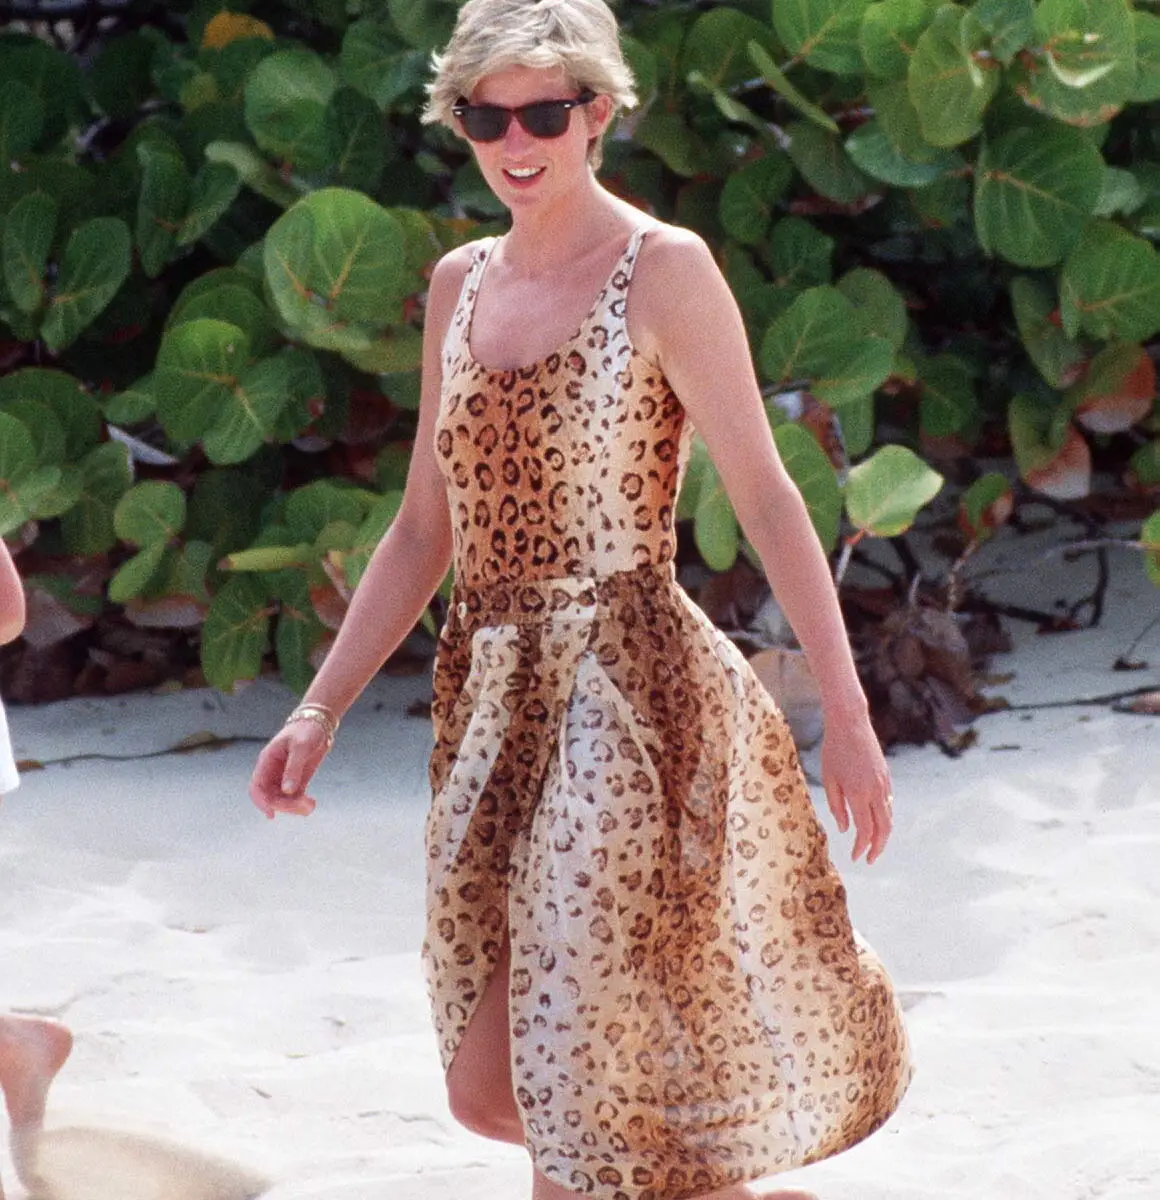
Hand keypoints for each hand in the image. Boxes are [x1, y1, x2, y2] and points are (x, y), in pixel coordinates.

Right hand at [248, 721, 327, 819]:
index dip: (260, 802)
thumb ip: (293, 769)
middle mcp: (273, 771)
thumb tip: (287, 791)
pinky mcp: (297, 780)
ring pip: (282, 800)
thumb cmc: (307, 730)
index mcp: (267, 761)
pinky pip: (294, 797)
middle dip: (284, 805)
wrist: (320, 724)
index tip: (271, 814)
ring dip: (294, 807)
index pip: (256, 786)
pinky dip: (300, 804)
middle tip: (304, 806)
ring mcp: (284, 777)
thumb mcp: (301, 747)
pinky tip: (311, 804)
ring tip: (311, 805)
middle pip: (270, 797)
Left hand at [819, 713, 892, 864]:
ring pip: (889, 817)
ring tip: (872, 845)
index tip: (855, 857)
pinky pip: (888, 804)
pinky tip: (874, 822)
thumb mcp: (829, 779)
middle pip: (884, 829)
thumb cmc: (834, 750)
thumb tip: (845, 829)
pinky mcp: (887, 777)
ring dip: (883, 835)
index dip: (861, 847)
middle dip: (878, 848)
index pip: (865, 830)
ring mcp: (884, 784)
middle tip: (869, 860)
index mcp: (859, 794)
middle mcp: (876, 791)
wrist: (851, 723)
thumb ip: (836, 806)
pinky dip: (884, 818)